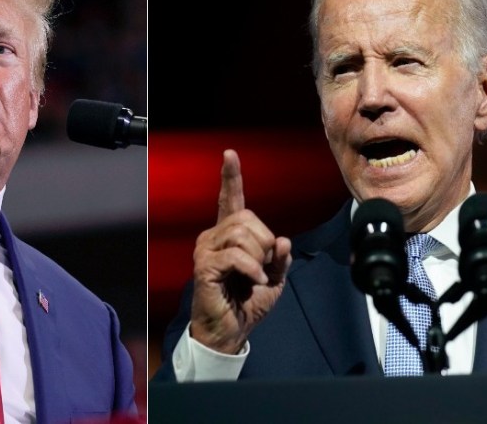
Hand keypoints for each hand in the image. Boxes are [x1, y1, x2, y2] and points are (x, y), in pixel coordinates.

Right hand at [190, 149, 291, 353]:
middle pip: (246, 217)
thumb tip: (282, 240)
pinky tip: (253, 281)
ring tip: (255, 276)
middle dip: (265, 240)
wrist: (231, 331)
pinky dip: (252, 269)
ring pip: (242, 234)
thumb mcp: (274, 278)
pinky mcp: (204, 266)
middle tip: (263, 266)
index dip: (231, 177)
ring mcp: (206, 250)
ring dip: (259, 256)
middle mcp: (213, 237)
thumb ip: (279, 258)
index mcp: (229, 236)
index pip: (229, 199)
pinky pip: (236, 255)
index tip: (230, 154)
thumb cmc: (248, 304)